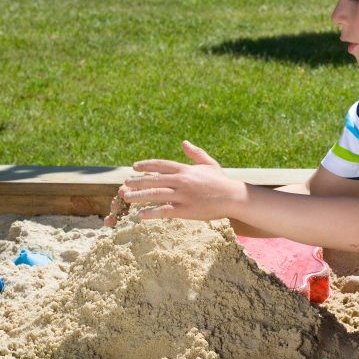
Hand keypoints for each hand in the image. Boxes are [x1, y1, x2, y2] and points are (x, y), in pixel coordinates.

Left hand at [117, 140, 243, 221]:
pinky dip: (151, 213)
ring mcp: (183, 196)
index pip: (161, 165)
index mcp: (186, 169)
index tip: (134, 167)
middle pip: (153, 180)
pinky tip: (141, 216)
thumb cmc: (222, 182)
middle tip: (125, 184)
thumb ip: (195, 154)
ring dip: (138, 196)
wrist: (234, 198)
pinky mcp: (185, 210)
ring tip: (126, 198)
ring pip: (154, 195)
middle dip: (136, 181)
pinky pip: (164, 211)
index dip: (146, 165)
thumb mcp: (209, 164)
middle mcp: (181, 181)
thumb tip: (184, 143)